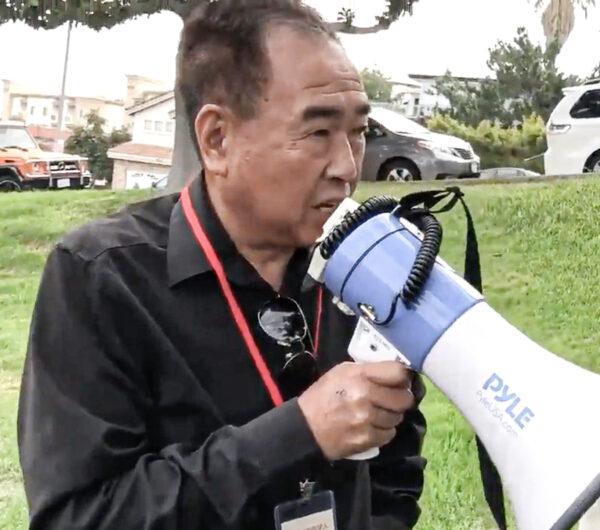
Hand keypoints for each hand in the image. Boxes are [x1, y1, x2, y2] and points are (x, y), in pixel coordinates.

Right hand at [298, 361, 414, 460]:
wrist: (305, 427)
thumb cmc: (323, 396)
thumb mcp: (340, 372)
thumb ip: (366, 370)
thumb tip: (394, 372)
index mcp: (359, 375)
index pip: (398, 372)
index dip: (403, 378)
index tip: (400, 382)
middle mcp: (365, 395)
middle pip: (403, 398)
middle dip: (400, 400)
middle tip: (391, 401)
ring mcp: (366, 418)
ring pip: (397, 417)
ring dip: (390, 416)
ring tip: (377, 415)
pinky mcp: (366, 438)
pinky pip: (389, 434)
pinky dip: (383, 431)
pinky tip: (371, 427)